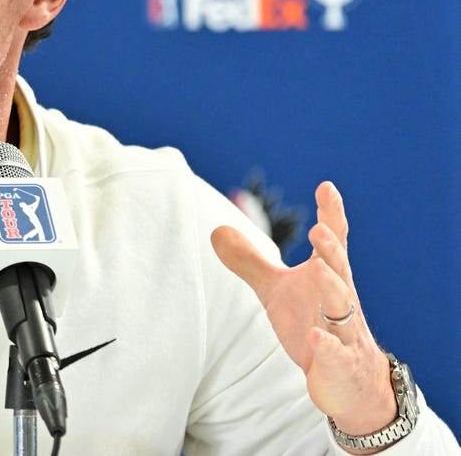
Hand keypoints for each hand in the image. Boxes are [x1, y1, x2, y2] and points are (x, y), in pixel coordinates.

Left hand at [211, 182, 395, 445]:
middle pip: (339, 270)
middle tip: (319, 229)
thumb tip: (216, 229)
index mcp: (326, 277)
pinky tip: (315, 339)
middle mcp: (339, 299)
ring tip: (320, 269)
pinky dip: (326, 346)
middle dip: (331, 250)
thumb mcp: (277, 291)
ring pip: (343, 308)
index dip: (331, 215)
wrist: (349, 378)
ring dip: (334, 287)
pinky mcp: (340, 363)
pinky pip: (335, 354)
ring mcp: (344, 332)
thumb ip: (251, 261)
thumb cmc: (313, 323)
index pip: (333, 243)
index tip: (326, 187)